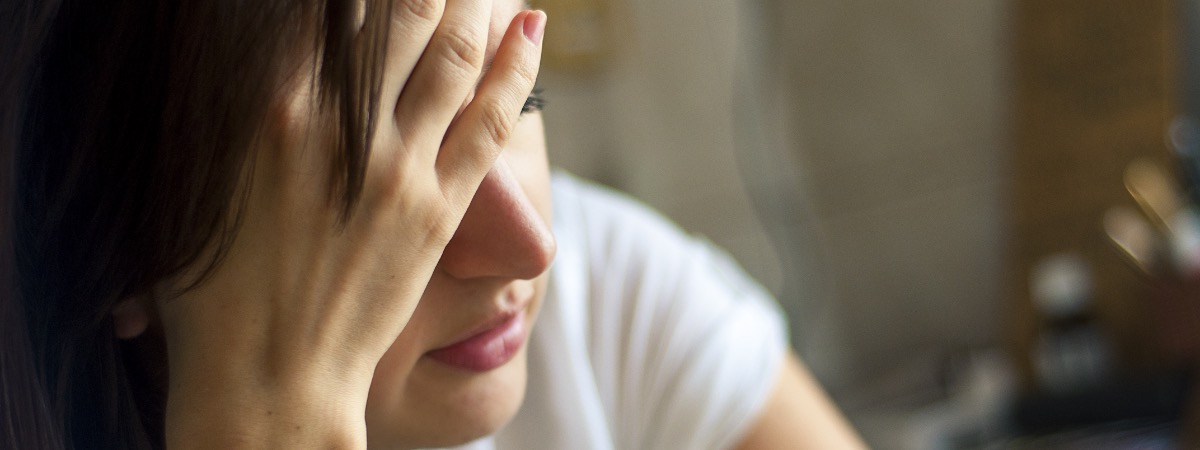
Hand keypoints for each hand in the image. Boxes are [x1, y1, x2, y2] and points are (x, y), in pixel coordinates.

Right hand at [157, 2, 544, 446]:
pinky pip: (489, 121)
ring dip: (474, 0)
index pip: (328, 7)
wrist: (269, 377)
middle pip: (401, 13)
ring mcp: (397, 167)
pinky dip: (514, 68)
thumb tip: (266, 55)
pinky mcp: (437, 209)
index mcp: (269, 108)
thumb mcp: (190, 181)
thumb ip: (226, 107)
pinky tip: (530, 28)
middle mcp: (341, 126)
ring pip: (451, 54)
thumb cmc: (211, 289)